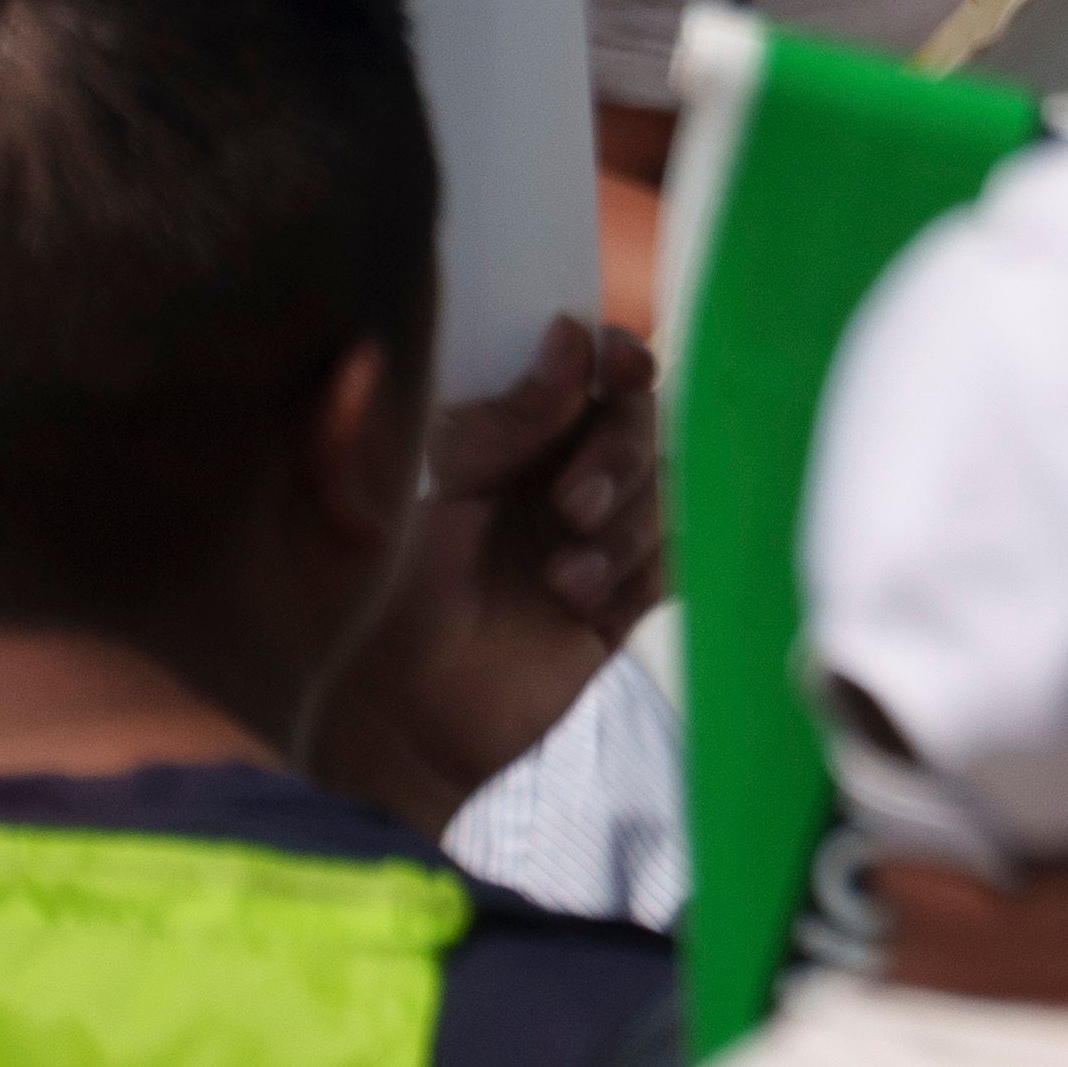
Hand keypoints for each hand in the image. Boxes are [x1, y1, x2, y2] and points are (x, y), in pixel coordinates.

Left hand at [307, 318, 657, 839]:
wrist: (403, 731)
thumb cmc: (388, 609)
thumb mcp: (431, 500)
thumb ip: (500, 423)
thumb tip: (571, 335)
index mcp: (501, 441)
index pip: (579, 369)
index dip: (611, 355)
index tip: (619, 365)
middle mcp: (554, 476)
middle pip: (636, 420)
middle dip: (617, 454)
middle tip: (572, 506)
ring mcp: (595, 534)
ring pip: (665, 486)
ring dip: (624, 526)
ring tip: (563, 580)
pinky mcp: (627, 594)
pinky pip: (678, 553)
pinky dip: (645, 569)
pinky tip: (585, 606)